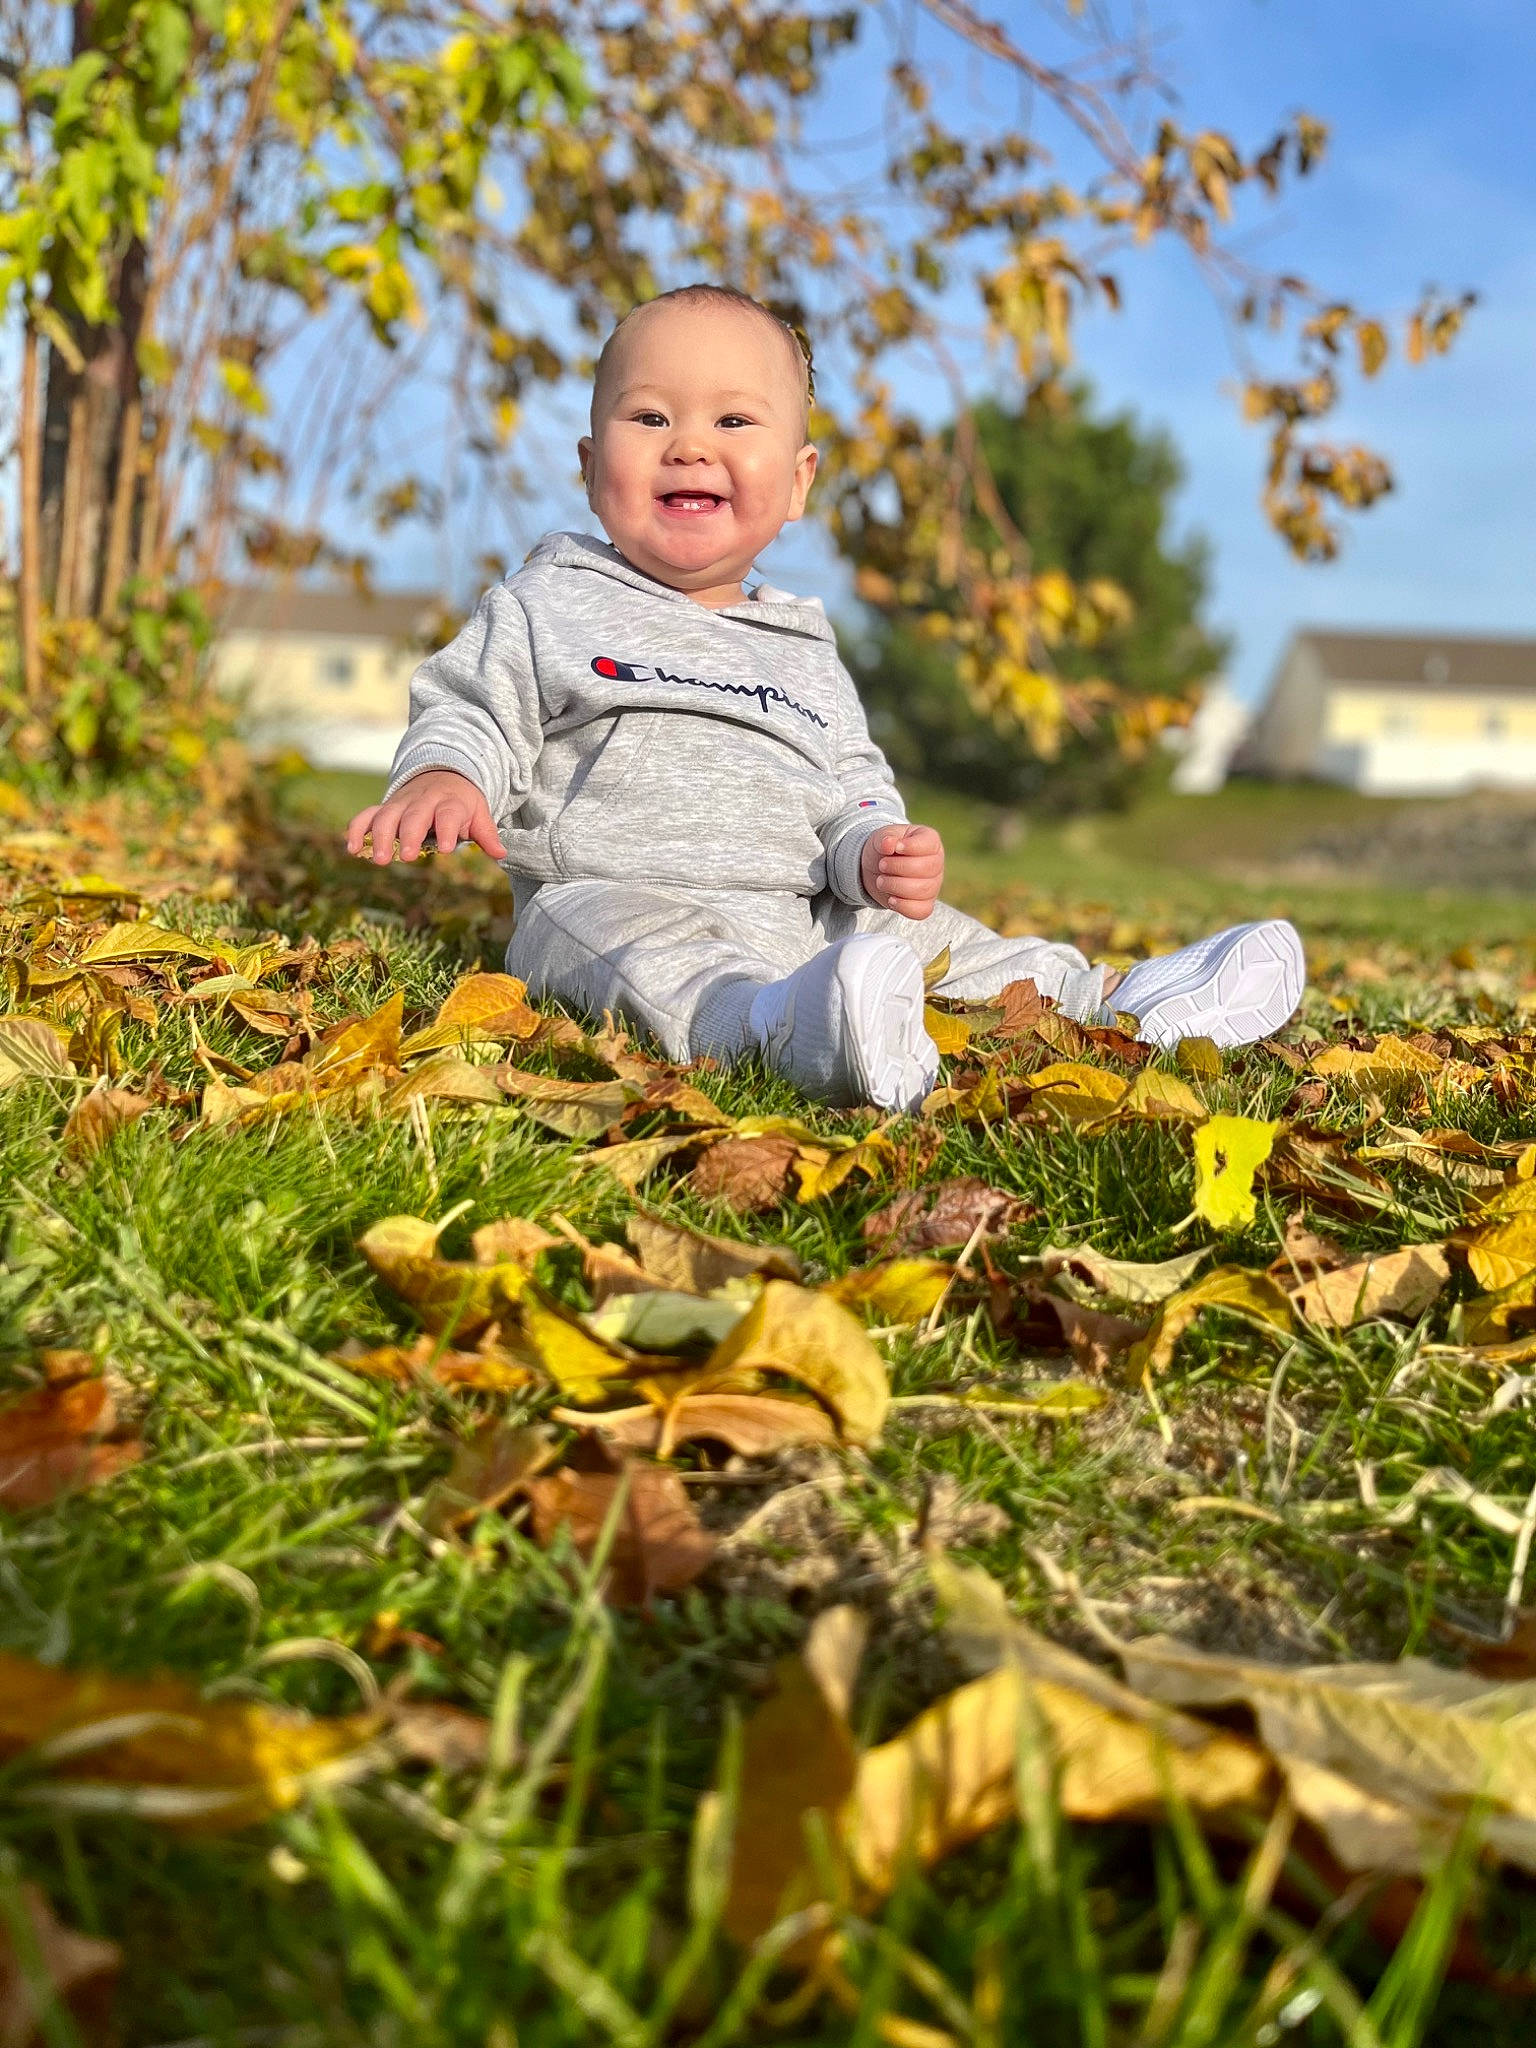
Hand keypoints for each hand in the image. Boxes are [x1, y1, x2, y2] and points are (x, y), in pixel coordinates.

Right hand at [346, 770, 506, 865]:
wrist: (443, 773)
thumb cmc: (462, 802)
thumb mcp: (479, 813)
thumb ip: (486, 834)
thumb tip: (501, 854)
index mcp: (449, 802)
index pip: (448, 814)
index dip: (446, 829)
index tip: (445, 849)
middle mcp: (422, 801)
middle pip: (414, 816)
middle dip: (408, 835)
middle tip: (405, 857)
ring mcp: (401, 804)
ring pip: (386, 816)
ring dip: (380, 837)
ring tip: (380, 860)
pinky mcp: (384, 808)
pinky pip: (366, 816)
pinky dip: (356, 830)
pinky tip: (352, 849)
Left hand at [861, 822, 943, 918]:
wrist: (875, 869)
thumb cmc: (884, 849)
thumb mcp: (882, 837)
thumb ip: (885, 838)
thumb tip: (888, 844)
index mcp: (930, 841)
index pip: (930, 844)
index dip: (911, 847)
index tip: (895, 847)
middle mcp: (936, 864)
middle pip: (927, 868)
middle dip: (899, 867)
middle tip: (881, 865)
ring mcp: (933, 885)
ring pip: (923, 890)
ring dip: (896, 886)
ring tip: (880, 881)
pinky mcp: (925, 904)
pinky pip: (922, 911)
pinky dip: (904, 906)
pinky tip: (891, 899)